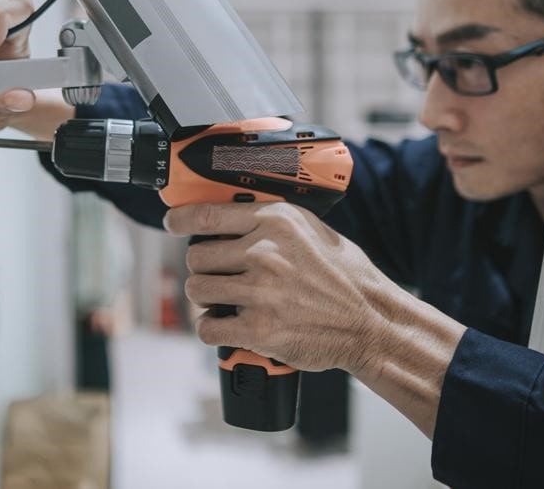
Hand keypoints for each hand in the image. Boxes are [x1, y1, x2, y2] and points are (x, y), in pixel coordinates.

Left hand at [164, 200, 465, 437]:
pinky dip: (212, 330)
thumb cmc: (345, 276)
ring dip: (206, 299)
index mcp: (276, 221)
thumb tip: (227, 216)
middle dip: (203, 268)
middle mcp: (264, 252)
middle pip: (196, 256)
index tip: (172, 223)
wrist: (371, 322)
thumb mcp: (311, 230)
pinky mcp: (259, 329)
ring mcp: (261, 292)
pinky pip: (208, 328)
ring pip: (197, 290)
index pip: (206, 214)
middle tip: (220, 277)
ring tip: (226, 302)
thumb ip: (271, 222)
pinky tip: (226, 326)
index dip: (180, 220)